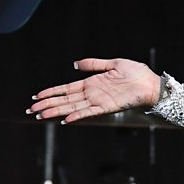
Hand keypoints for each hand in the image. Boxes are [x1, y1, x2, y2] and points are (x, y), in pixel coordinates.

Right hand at [28, 59, 161, 123]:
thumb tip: (76, 64)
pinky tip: (66, 119)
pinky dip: (78, 115)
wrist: (151, 82)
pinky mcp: (108, 107)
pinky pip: (90, 112)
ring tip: (41, 115)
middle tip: (31, 110)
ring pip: (73, 107)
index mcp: (92, 83)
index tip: (37, 96)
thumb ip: (94, 65)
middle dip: (48, 104)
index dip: (51, 92)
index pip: (67, 89)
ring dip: (57, 111)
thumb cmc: (136, 73)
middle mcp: (92, 94)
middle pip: (65, 100)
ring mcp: (99, 101)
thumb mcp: (113, 64)